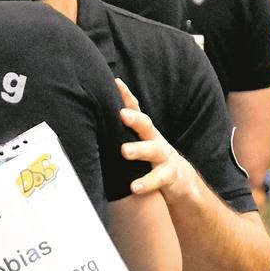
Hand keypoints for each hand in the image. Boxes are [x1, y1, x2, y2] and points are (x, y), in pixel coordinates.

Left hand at [115, 78, 202, 205]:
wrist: (181, 181)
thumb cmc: (148, 159)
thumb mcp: (136, 142)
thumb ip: (119, 132)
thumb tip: (88, 118)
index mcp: (144, 131)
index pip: (135, 109)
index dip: (126, 96)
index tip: (115, 83)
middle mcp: (155, 140)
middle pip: (146, 125)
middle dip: (134, 119)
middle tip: (121, 115)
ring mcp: (164, 157)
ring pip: (153, 151)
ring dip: (139, 150)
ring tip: (125, 151)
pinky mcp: (169, 176)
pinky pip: (158, 179)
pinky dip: (146, 183)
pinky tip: (133, 187)